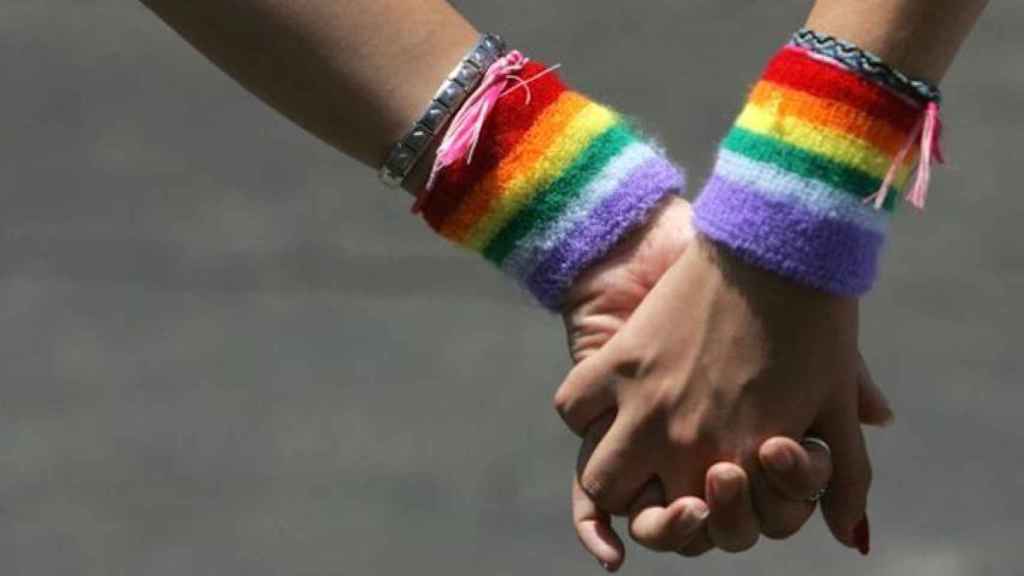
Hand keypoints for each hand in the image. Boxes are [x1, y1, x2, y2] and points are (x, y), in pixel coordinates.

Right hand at [559, 197, 890, 566]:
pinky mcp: (617, 360)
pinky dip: (583, 413)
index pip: (698, 532)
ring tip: (630, 457)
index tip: (701, 500)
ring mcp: (644, 405)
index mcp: (739, 462)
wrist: (777, 243)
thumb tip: (854, 535)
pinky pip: (574, 407)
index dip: (694, 525)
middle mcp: (684, 445)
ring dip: (611, 478)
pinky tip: (604, 407)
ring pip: (598, 478)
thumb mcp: (836, 404)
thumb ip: (844, 477)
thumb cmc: (818, 322)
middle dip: (651, 515)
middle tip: (665, 489)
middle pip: (640, 517)